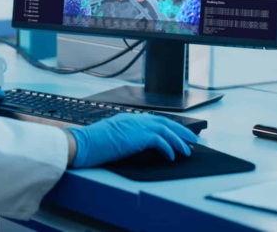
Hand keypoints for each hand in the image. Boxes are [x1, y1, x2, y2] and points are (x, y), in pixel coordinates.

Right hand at [65, 114, 197, 167]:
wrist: (84, 143)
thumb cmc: (92, 143)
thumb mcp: (111, 136)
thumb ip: (125, 136)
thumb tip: (136, 144)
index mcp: (128, 118)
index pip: (153, 120)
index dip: (168, 127)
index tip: (177, 133)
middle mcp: (135, 119)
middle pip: (164, 122)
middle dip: (180, 131)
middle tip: (192, 139)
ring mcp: (137, 126)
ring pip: (166, 131)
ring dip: (179, 141)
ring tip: (187, 150)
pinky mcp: (139, 136)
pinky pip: (160, 142)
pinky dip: (168, 149)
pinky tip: (171, 157)